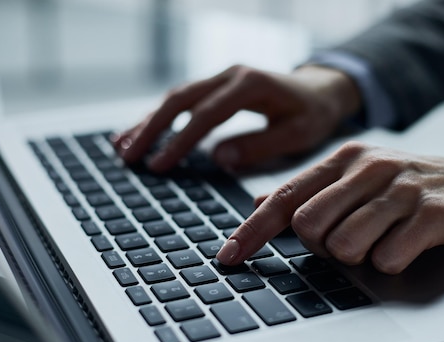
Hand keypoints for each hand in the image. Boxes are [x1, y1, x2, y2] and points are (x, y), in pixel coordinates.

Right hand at [113, 65, 360, 171]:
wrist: (320, 90)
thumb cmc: (313, 113)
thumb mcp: (298, 134)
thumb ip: (260, 145)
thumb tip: (218, 157)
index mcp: (250, 85)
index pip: (206, 115)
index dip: (179, 141)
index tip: (158, 165)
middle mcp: (230, 75)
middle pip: (180, 100)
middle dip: (150, 128)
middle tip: (127, 156)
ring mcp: (221, 78)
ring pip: (176, 97)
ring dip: (148, 121)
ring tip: (122, 146)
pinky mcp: (217, 86)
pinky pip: (183, 100)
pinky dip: (161, 117)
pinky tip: (142, 132)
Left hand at [216, 142, 443, 273]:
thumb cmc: (412, 187)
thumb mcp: (359, 180)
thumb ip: (310, 191)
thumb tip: (258, 201)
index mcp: (344, 160)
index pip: (285, 197)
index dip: (252, 230)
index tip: (229, 257)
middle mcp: (368, 167)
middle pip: (308, 225)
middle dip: (321, 246)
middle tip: (351, 239)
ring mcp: (402, 188)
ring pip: (344, 245)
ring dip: (359, 255)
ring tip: (384, 239)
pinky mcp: (433, 212)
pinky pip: (388, 258)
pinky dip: (391, 263)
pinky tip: (408, 245)